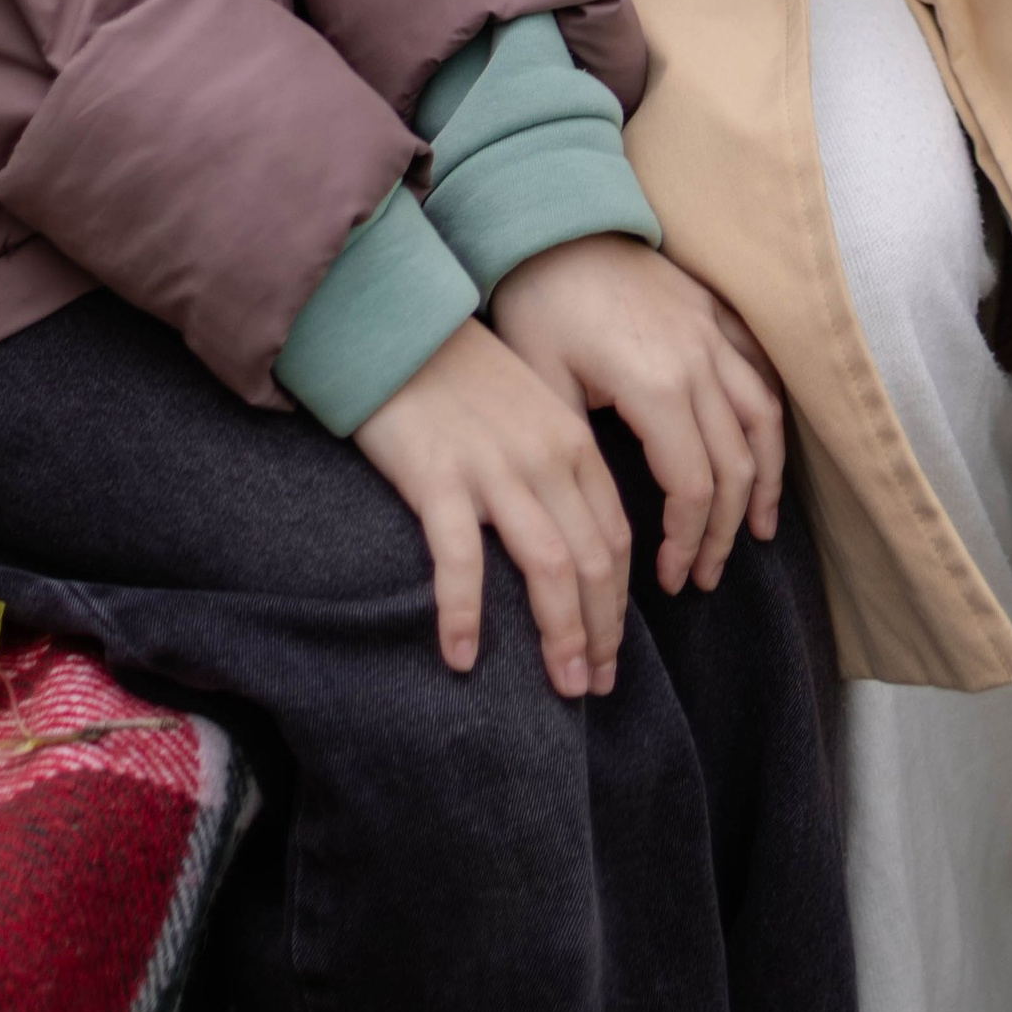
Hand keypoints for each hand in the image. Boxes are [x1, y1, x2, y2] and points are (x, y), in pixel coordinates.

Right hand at [352, 318, 631, 697]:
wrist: (393, 325)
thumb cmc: (458, 373)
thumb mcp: (528, 408)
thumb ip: (554, 463)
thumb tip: (570, 540)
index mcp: (573, 442)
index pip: (615, 538)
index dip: (618, 604)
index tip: (610, 650)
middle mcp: (546, 458)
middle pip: (593, 562)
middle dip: (600, 633)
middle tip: (593, 686)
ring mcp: (495, 468)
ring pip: (550, 567)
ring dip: (560, 636)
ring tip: (562, 687)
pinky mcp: (439, 477)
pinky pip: (460, 561)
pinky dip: (464, 614)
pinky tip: (461, 658)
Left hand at [488, 238, 783, 596]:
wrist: (550, 218)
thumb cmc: (535, 300)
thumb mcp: (542, 383)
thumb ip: (580, 453)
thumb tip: (599, 526)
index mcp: (655, 385)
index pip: (694, 487)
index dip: (687, 540)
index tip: (668, 578)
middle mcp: (698, 360)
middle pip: (736, 465)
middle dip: (726, 531)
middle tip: (705, 574)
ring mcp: (711, 331)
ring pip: (763, 419)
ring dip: (766, 481)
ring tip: (761, 530)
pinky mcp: (711, 310)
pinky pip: (760, 368)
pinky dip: (769, 416)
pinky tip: (765, 449)